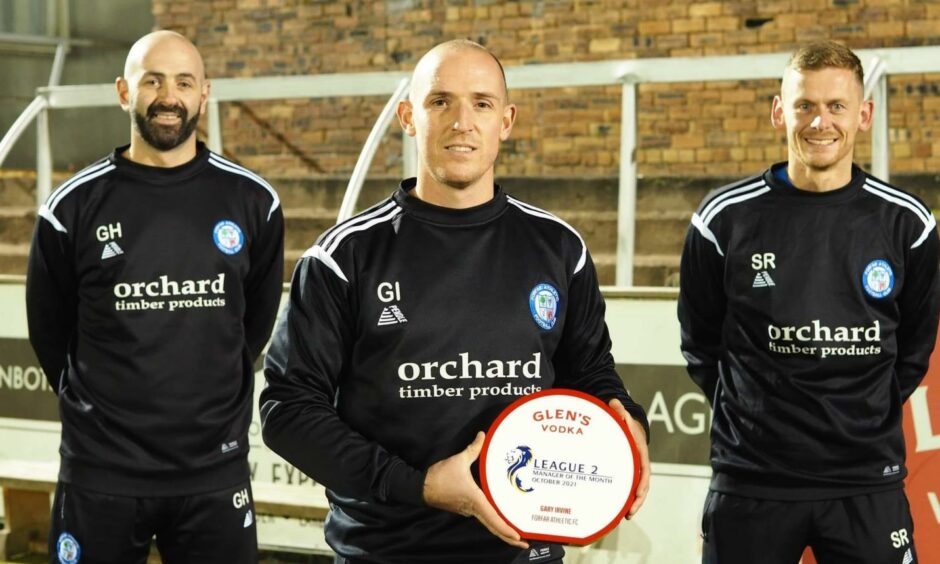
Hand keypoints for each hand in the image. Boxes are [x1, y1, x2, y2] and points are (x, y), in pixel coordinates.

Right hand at [423, 431, 528, 548]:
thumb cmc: (440, 476)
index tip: (519, 538)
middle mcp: (473, 509)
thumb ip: (473, 449)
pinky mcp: (465, 508)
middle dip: (509, 537)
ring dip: (502, 529)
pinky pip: (482, 516)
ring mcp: (468, 511)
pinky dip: (493, 521)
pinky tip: (500, 517)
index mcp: (475, 500)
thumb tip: (482, 435)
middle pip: (494, 527)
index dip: (507, 529)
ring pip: (488, 523)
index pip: (494, 519)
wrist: (421, 487)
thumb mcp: (458, 460)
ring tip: (517, 533)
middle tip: (525, 544)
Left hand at [609, 398, 650, 517]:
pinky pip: (629, 488)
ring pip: (637, 489)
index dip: (642, 482)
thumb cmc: (626, 422)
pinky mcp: (628, 474)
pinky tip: (620, 510)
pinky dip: (627, 499)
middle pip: (643, 485)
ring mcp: (635, 470)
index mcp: (640, 452)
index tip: (638, 493)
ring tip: (626, 516)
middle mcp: (640, 464)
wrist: (630, 426)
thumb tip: (615, 403)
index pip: (644, 469)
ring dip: (633, 503)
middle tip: (630, 512)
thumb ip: (619, 411)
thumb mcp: (622, 415)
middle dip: (638, 500)